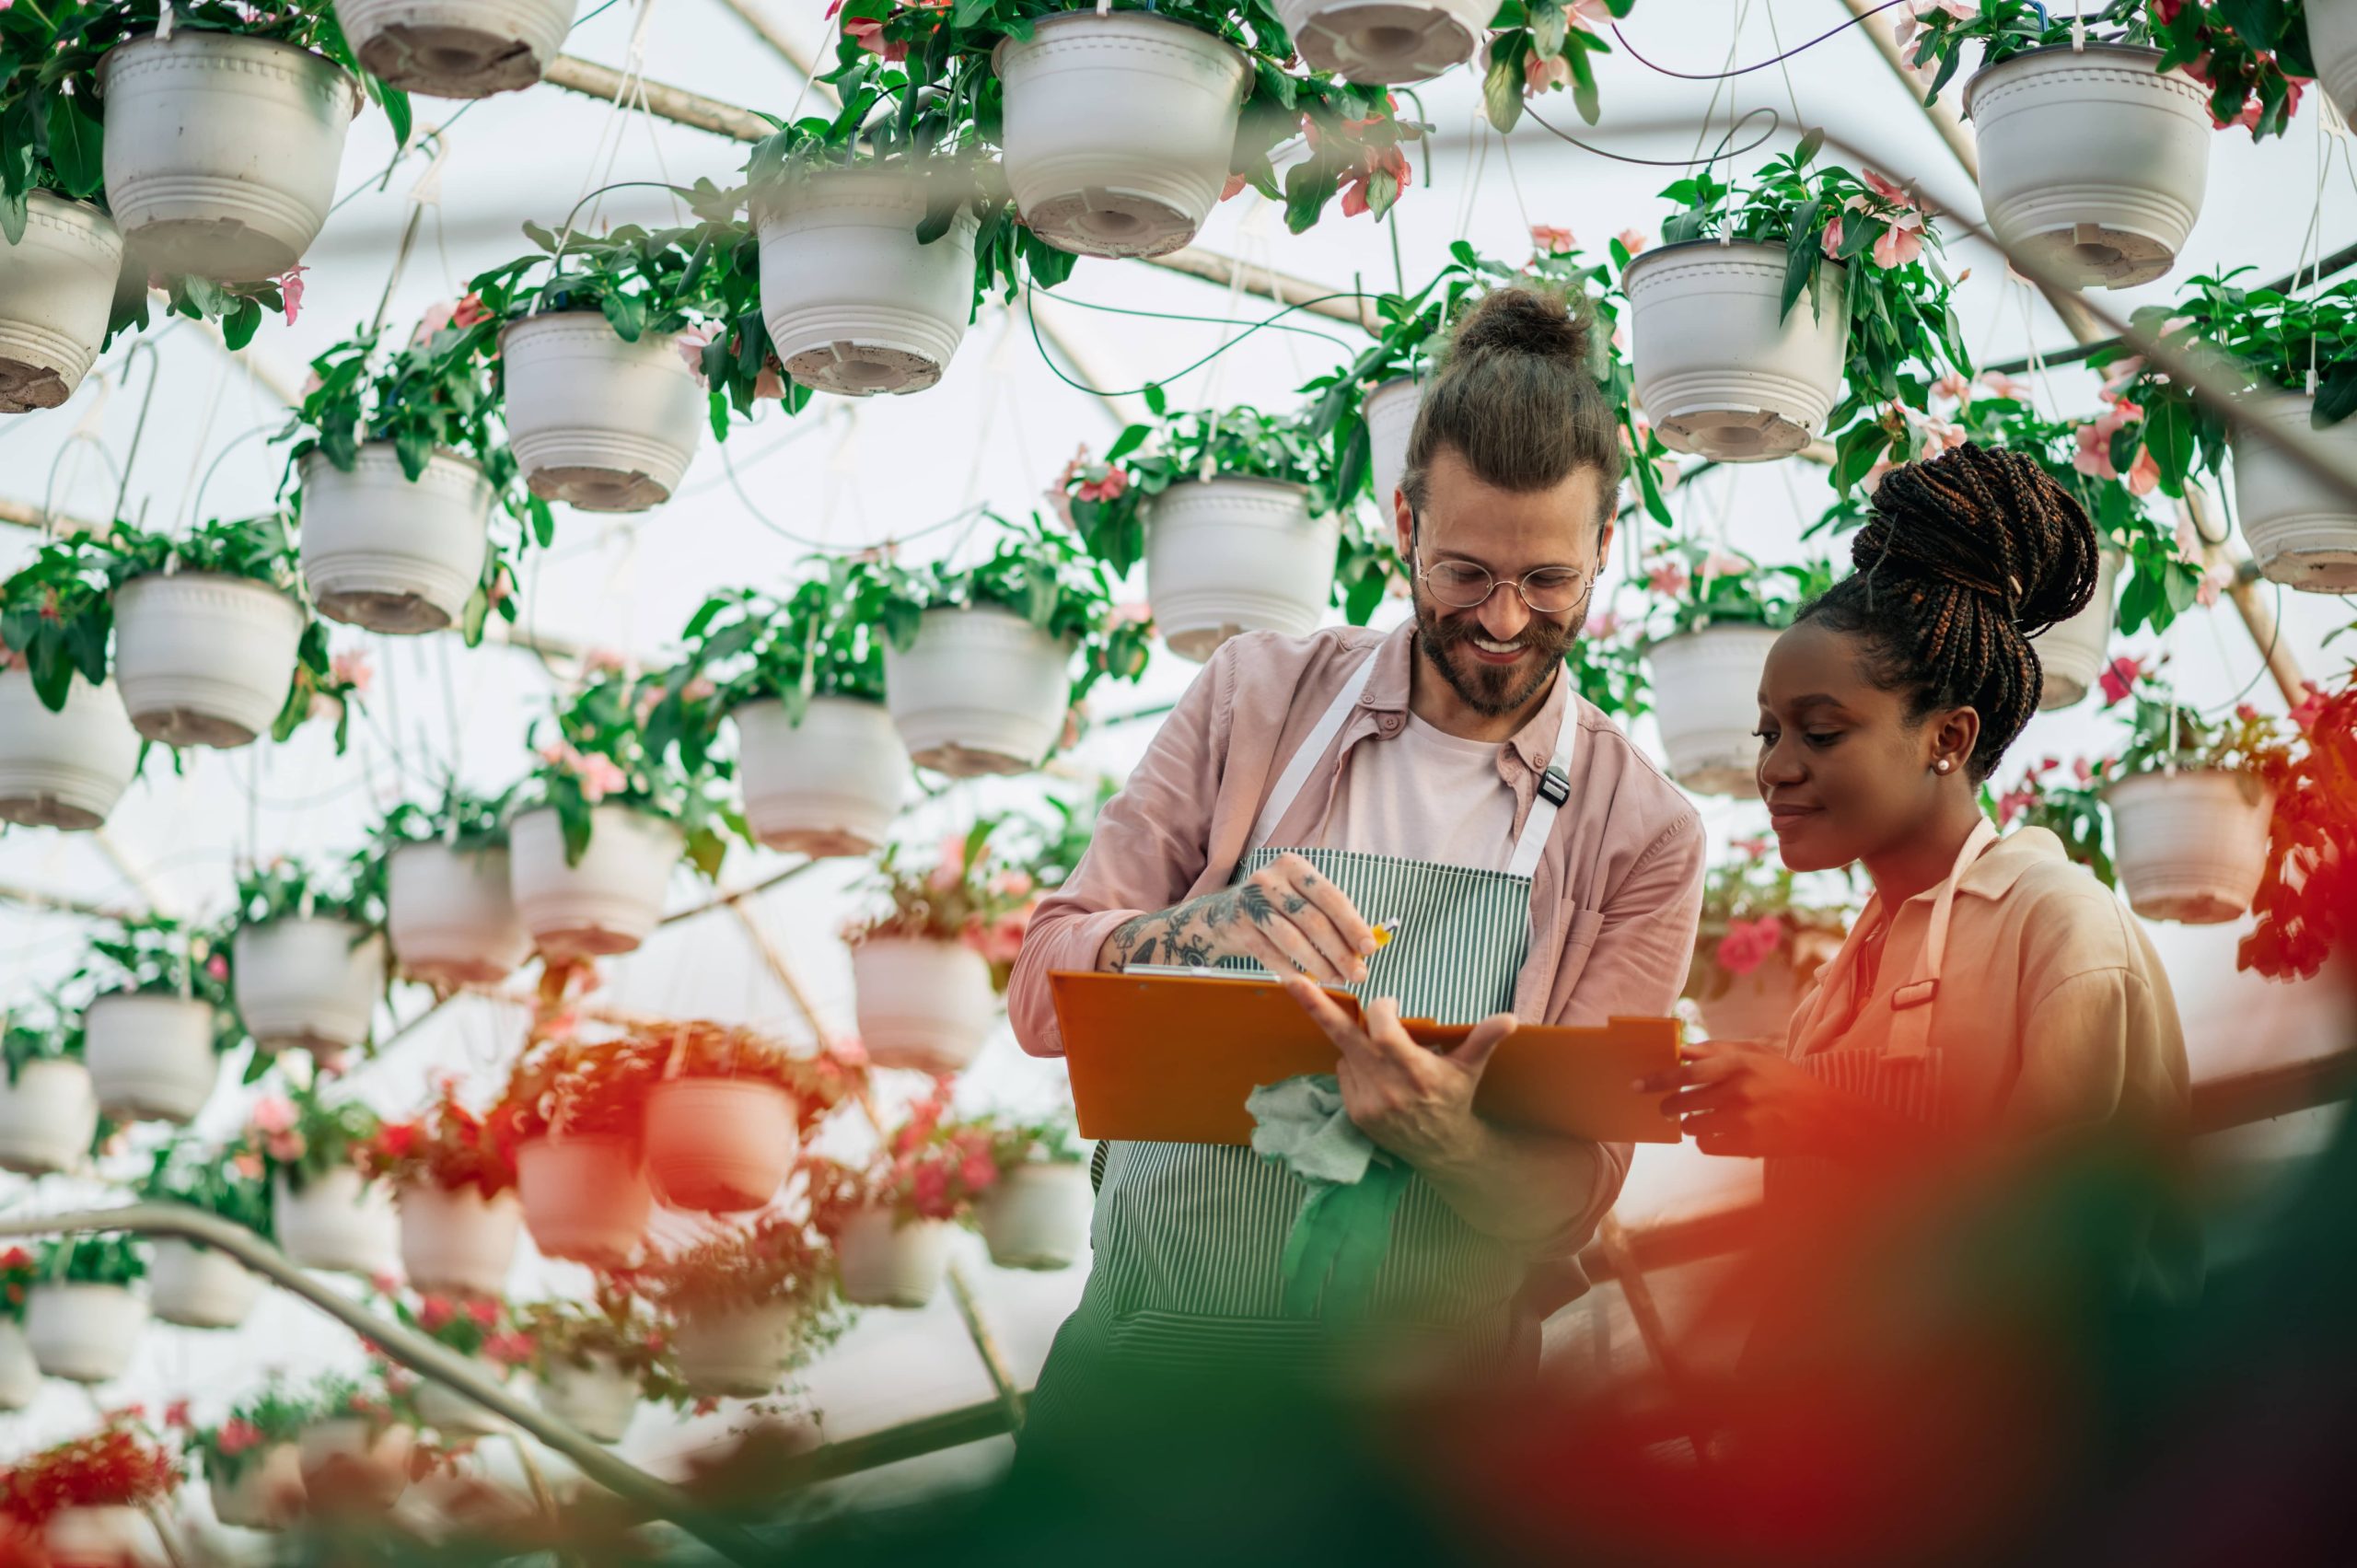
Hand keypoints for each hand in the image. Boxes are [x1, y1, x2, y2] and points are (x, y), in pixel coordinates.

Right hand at [1100, 852, 1378, 985]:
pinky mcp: (1236, 926)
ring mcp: (1249, 901)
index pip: (1330, 896)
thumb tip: (1369, 943)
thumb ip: (1330, 916)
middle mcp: (1268, 878)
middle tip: (1358, 974)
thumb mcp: (1300, 900)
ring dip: (1319, 964)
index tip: (1370, 948)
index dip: (1352, 924)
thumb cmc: (1274, 909)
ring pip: (1292, 938)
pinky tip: (1308, 983)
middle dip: (1339, 951)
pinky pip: (1269, 954)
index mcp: (1292, 865)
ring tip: (1337, 981)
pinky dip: (1291, 970)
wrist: (1219, 917)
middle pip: (1312, 919)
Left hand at [1285, 975, 1513, 1169]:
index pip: (1383, 1030)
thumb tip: (1510, 1018)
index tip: (1389, 1003)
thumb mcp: (1470, 1067)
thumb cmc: (1454, 1099)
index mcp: (1415, 1071)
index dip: (1381, 1010)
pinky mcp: (1355, 1113)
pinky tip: (1377, 1075)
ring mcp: (1368, 1102)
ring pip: (1347, 1053)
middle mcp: (1387, 1087)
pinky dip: (1355, 1065)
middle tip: (1291, 981)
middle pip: (1345, 1037)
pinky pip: (1344, 1073)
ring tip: (1386, 1058)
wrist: (1441, 1149)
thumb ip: (1484, 1039)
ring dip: (1358, 1045)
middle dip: (1317, 1007)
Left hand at [1634, 1037, 1840, 1158]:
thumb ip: (1718, 1049)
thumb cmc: (1784, 1080)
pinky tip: (1719, 1134)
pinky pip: (1707, 1146)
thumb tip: (1681, 1050)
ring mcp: (1742, 1120)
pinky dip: (1707, 1141)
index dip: (1659, 1079)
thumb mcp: (1756, 1054)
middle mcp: (1738, 1091)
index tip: (1639, 1084)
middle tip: (1666, 1108)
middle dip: (1668, 1107)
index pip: (1687, 1072)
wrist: (1823, 1116)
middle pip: (1683, 1102)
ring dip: (1690, 1124)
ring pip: (1692, 1126)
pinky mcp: (1747, 1145)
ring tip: (1701, 1120)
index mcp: (1739, 1064)